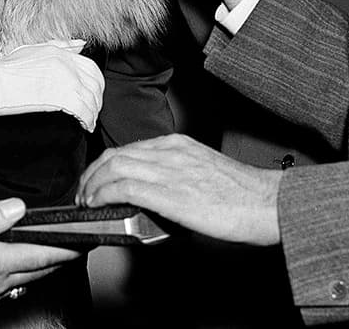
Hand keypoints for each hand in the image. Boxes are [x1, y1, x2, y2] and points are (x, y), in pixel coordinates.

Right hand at [0, 40, 104, 129]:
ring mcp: (64, 81)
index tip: (92, 95)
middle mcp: (66, 64)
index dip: (96, 85)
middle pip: (95, 84)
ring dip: (92, 113)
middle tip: (92, 111)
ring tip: (88, 122)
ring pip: (90, 99)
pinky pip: (83, 110)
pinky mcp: (59, 98)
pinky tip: (83, 126)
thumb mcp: (34, 50)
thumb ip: (60, 46)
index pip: (91, 68)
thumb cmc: (5, 70)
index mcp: (61, 53)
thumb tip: (81, 43)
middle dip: (96, 100)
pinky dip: (87, 120)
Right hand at [0, 198, 82, 314]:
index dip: (66, 248)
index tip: (84, 241)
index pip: (42, 256)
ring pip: (24, 280)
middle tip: (77, 246)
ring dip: (42, 267)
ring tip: (55, 255)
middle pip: (37, 270)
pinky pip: (8, 287)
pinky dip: (21, 276)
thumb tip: (19, 208)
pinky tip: (17, 271)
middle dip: (60, 258)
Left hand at [76, 134, 281, 245]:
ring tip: (86, 200)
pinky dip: (103, 193)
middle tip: (83, 192)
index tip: (96, 180)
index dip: (105, 165)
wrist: (265, 203)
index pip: (129, 149)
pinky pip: (124, 186)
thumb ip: (177, 176)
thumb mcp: (203, 174)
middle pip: (115, 155)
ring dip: (92, 185)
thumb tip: (153, 196)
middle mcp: (170, 152)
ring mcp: (168, 170)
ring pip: (114, 167)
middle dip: (92, 174)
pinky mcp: (168, 192)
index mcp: (178, 145)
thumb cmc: (242, 195)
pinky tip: (97, 204)